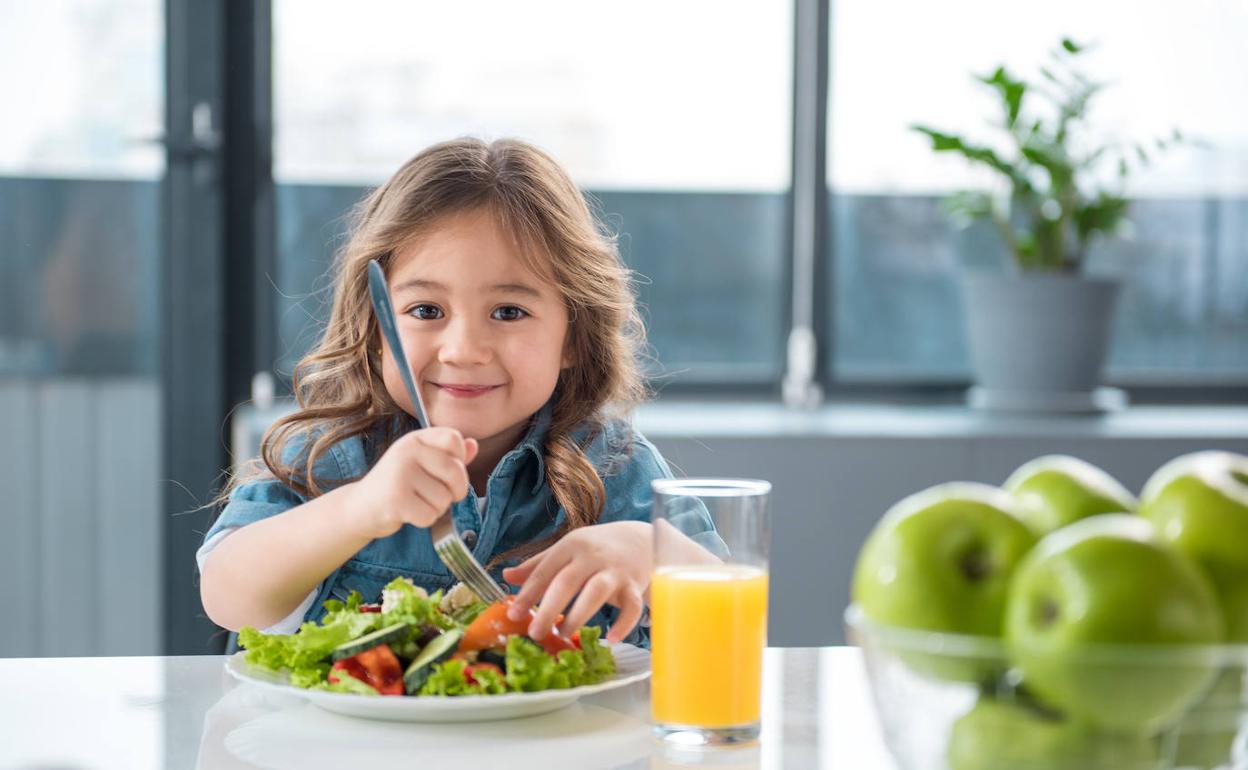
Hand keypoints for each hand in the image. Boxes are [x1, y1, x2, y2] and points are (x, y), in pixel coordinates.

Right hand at [347, 427, 477, 539]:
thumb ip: (449, 455)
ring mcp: (400, 475)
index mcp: (415, 439)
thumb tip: (473, 445)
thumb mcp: (422, 463)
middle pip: (455, 472)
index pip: (454, 439)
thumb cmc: (398, 484)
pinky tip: (409, 513)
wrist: (360, 507)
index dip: (460, 459)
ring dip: (436, 508)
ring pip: (444, 498)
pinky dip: (424, 520)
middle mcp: (407, 452)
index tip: (447, 471)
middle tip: (439, 495)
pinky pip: (431, 515)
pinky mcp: (396, 500)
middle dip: (455, 491)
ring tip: (416, 502)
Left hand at [502, 521, 651, 644]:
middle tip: (534, 633)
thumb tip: (506, 577)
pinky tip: (612, 639)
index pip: (546, 570)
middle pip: (568, 581)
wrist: (639, 540)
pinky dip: (624, 623)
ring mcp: (615, 570)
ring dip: (579, 615)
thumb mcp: (566, 550)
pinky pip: (632, 606)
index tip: (512, 614)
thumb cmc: (596, 549)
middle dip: (549, 608)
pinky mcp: (634, 585)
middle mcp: (592, 555)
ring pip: (596, 592)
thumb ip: (537, 565)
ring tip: (562, 635)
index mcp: (571, 545)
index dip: (529, 593)